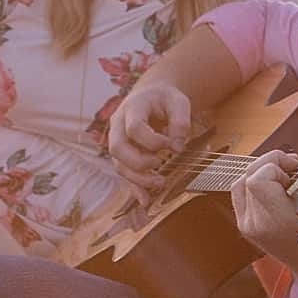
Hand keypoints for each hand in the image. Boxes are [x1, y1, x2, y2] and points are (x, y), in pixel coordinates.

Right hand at [108, 79, 192, 198]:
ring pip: (119, 164)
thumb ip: (181, 121)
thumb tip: (177, 147)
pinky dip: (134, 188)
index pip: (134, 128)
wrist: (152, 96)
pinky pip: (125, 173)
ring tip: (160, 183)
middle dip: (138, 162)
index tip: (171, 145)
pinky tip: (146, 200)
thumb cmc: (166, 99)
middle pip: (117, 148)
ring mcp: (118, 140)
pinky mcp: (124, 155)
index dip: (153, 141)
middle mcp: (118, 125)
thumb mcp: (179, 101)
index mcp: (132, 108)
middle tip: (159, 165)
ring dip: (137, 178)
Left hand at [229, 126, 297, 260]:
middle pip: (248, 176)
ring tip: (284, 178)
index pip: (260, 177)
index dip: (276, 164)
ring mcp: (248, 228)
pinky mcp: (245, 228)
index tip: (296, 167)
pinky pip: (240, 195)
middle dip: (269, 164)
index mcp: (277, 220)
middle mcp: (257, 225)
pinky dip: (254, 185)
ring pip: (241, 183)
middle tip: (292, 168)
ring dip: (262, 173)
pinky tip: (275, 188)